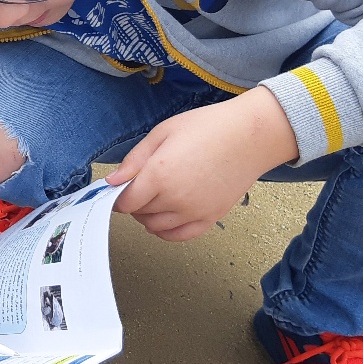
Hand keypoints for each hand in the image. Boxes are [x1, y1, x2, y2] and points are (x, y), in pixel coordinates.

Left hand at [104, 87, 297, 241]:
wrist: (251, 135)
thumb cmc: (208, 127)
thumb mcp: (163, 132)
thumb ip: (134, 160)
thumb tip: (111, 181)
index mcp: (159, 175)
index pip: (124, 202)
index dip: (117, 195)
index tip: (119, 187)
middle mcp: (175, 199)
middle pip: (138, 214)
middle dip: (134, 201)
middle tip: (142, 183)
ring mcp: (194, 212)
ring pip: (155, 227)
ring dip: (149, 215)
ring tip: (158, 194)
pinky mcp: (210, 218)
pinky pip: (178, 236)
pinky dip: (167, 230)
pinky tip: (168, 214)